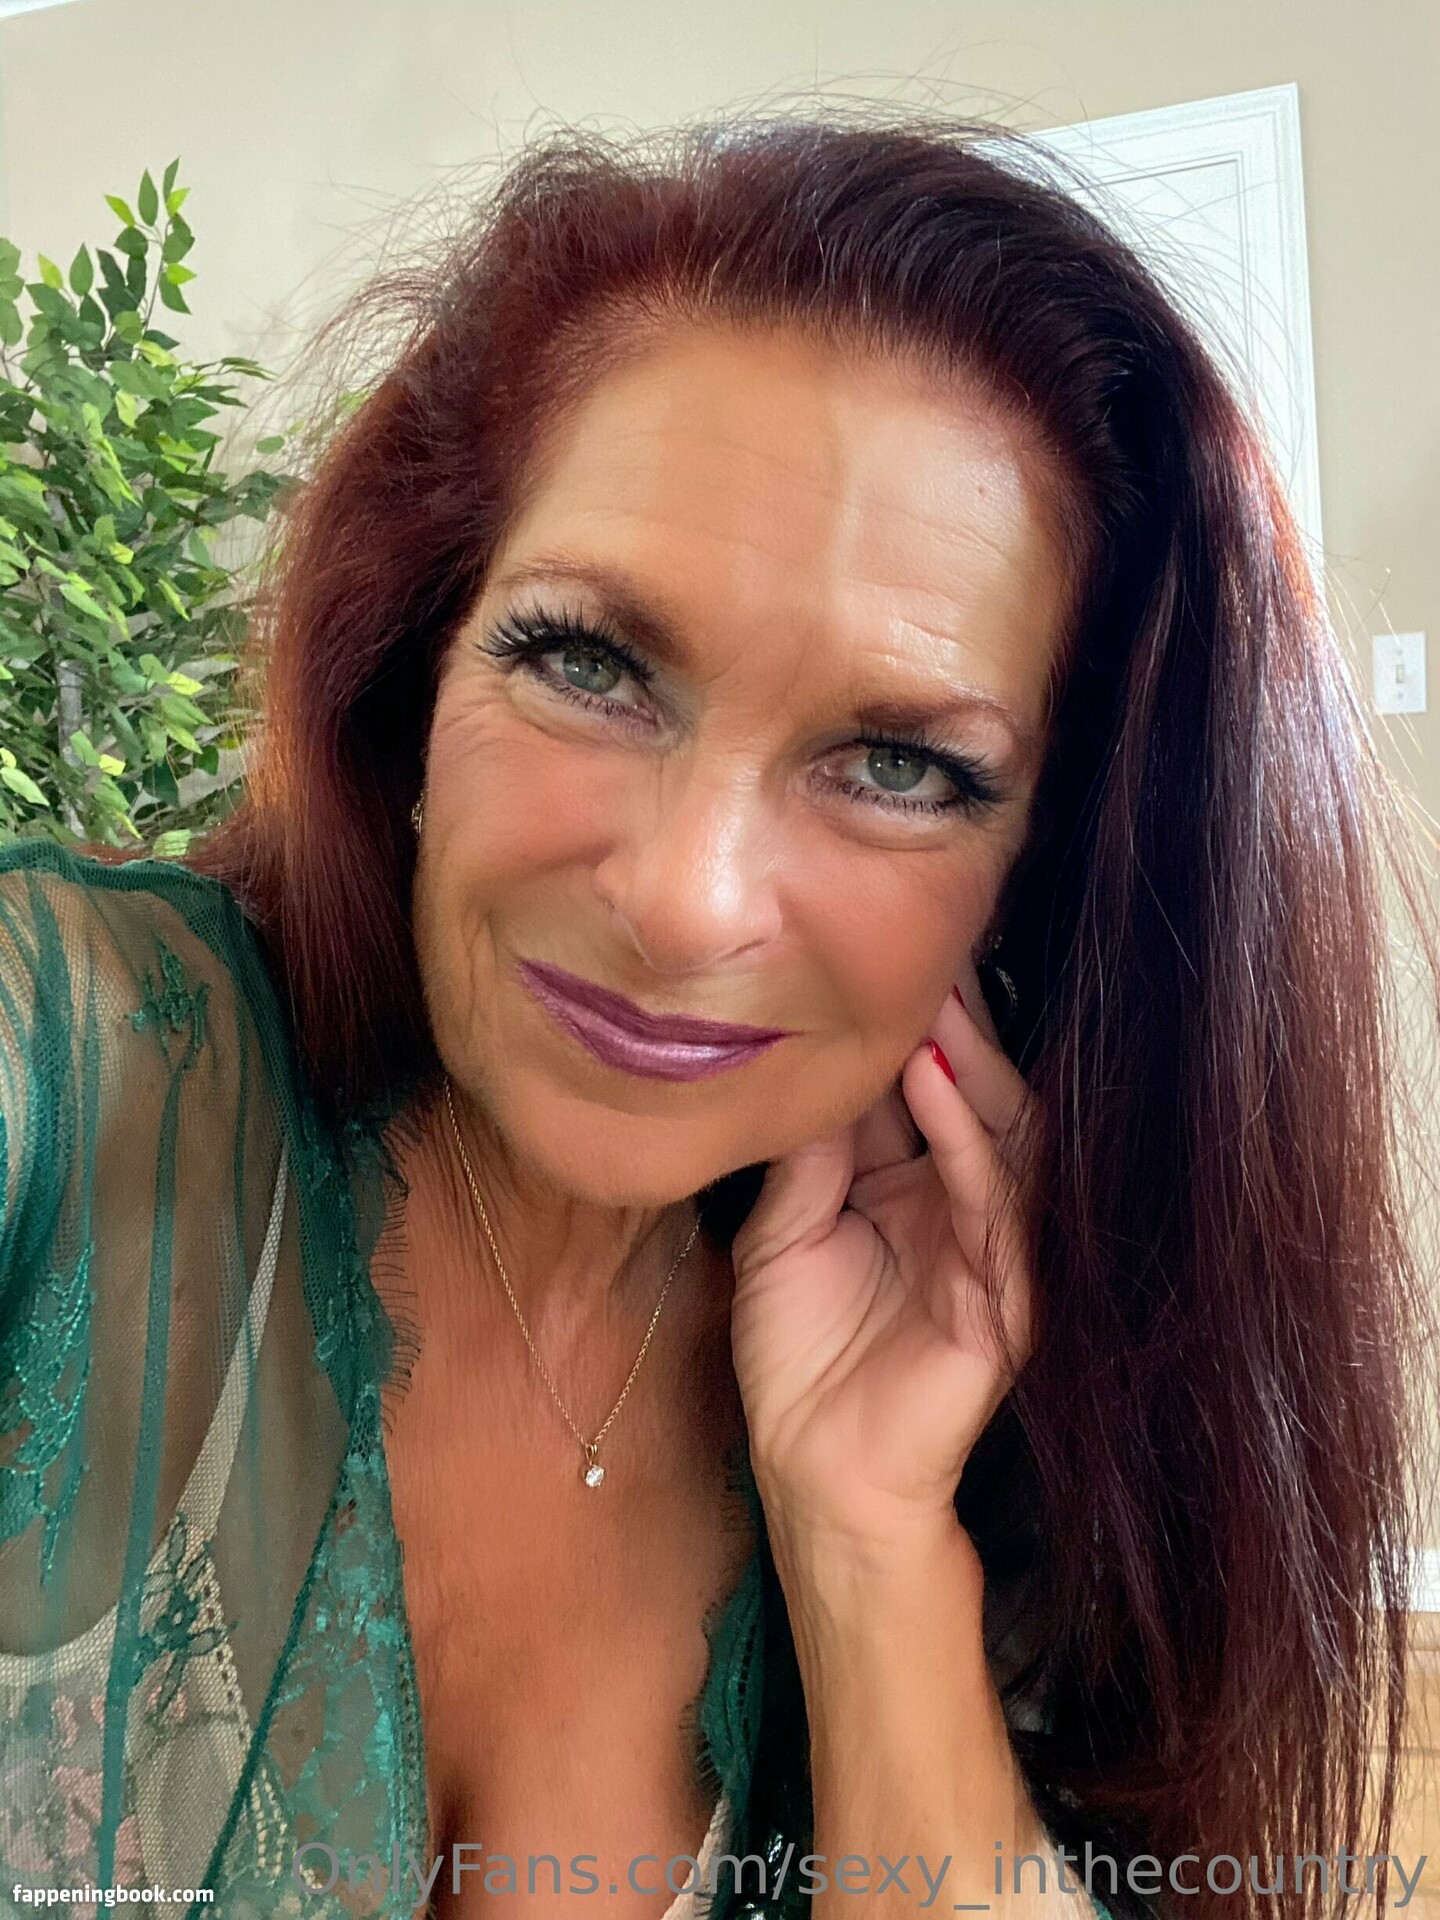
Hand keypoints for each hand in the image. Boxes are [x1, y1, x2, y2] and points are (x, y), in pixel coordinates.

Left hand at [729, 955, 1039, 1556]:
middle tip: (931, 951)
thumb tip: (818, 1062)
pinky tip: (935, 1081)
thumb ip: (810, 1157)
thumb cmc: (798, 1357)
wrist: (817, 1470)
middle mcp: (957, 1207)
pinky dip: (965, 1138)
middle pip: (971, 1100)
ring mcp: (989, 1248)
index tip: (884, 957)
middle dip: (954, 1028)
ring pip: (999, 1136)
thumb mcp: (783, 1235)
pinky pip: (992, 1202)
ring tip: (936, 997)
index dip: (903, 1032)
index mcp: (907, 1189)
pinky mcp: (1006, 1295)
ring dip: (969, 1065)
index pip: (917, 1096)